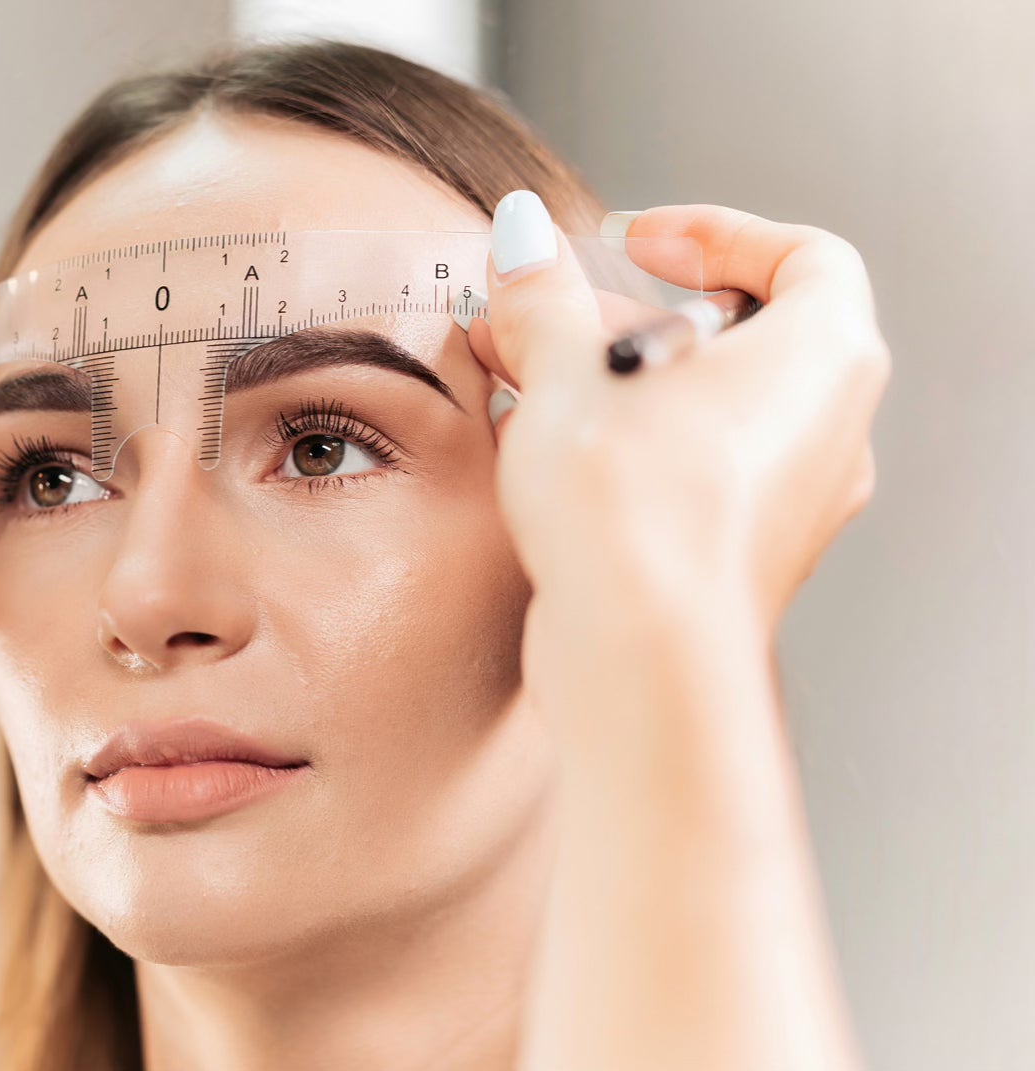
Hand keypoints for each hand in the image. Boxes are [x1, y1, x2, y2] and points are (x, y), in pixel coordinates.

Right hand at [465, 194, 889, 632]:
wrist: (640, 653)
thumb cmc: (637, 512)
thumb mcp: (567, 368)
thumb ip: (544, 295)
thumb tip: (525, 241)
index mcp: (824, 356)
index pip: (802, 257)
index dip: (717, 235)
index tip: (639, 242)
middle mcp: (829, 429)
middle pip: (740, 336)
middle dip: (629, 317)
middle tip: (552, 316)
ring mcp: (792, 501)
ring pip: (706, 410)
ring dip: (617, 386)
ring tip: (525, 381)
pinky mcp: (743, 558)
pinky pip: (690, 475)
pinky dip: (627, 449)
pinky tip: (544, 452)